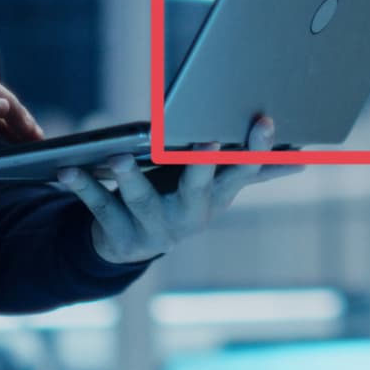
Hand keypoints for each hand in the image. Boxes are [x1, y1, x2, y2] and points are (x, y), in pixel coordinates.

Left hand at [57, 115, 299, 264]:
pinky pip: (97, 207)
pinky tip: (66, 169)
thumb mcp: (217, 188)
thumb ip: (255, 171)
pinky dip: (81, 187)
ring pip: (141, 199)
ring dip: (130, 178)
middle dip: (203, 163)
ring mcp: (153, 228)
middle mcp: (189, 215)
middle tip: (206, 140)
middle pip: (198, 186)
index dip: (252, 149)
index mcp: (215, 197)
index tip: (262, 122)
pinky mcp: (117, 235)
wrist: (131, 247)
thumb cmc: (179, 200)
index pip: (240, 170)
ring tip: (119, 158)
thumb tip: (303, 158)